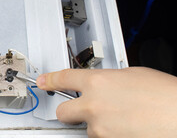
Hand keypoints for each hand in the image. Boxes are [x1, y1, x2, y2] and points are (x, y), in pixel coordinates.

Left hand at [36, 67, 176, 136]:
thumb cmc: (164, 95)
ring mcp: (99, 127)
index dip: (50, 80)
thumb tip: (101, 84)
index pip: (64, 78)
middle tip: (81, 109)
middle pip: (63, 111)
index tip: (42, 82)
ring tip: (122, 118)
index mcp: (98, 81)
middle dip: (69, 111)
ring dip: (98, 124)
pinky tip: (126, 127)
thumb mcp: (132, 75)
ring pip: (87, 128)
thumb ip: (109, 79)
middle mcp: (93, 104)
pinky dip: (110, 134)